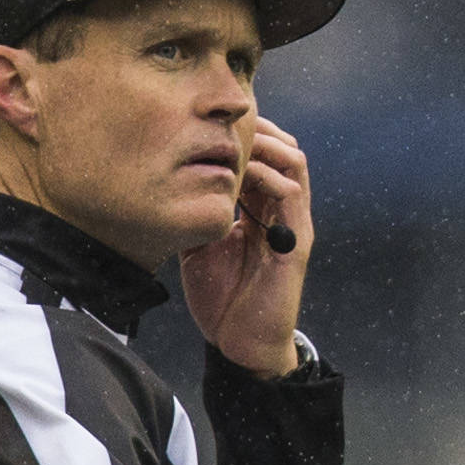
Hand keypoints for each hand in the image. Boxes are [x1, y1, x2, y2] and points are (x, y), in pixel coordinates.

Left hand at [180, 115, 310, 377]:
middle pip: (283, 148)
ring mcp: (293, 225)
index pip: (263, 157)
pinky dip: (269, 175)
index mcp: (262, 212)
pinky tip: (239, 173)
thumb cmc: (222, 299)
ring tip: (234, 139)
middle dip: (256, 128)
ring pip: (294, 161)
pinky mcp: (295, 244)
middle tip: (222, 120)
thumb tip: (169, 182)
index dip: (242, 134)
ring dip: (266, 144)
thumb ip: (196, 213)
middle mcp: (282, 213)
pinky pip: (292, 194)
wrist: (242, 344)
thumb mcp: (199, 245)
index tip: (209, 122)